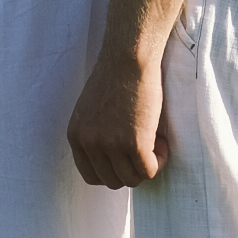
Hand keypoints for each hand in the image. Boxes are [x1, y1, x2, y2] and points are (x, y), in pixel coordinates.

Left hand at [68, 40, 169, 187]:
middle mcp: (89, 144)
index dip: (113, 171)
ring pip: (132, 179)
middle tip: (145, 148)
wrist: (129, 57)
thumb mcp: (92, 110)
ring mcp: (111, 145)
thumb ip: (95, 134)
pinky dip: (159, 161)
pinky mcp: (134, 143)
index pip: (91, 176)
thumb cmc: (116, 76)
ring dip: (147, 165)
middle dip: (131, 169)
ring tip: (154, 142)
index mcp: (76, 136)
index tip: (127, 159)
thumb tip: (112, 158)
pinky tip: (161, 142)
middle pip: (112, 180)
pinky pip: (149, 170)